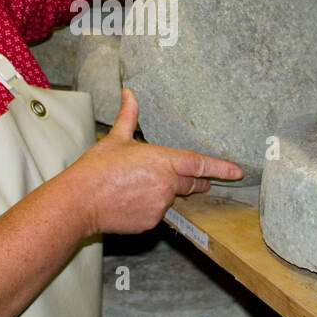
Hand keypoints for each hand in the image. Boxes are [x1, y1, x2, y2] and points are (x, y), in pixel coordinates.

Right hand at [64, 88, 242, 236]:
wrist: (79, 202)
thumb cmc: (96, 169)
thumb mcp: (115, 139)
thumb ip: (129, 117)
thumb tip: (129, 93)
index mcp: (162, 161)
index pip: (199, 164)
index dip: (220, 168)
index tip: (237, 172)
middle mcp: (167, 185)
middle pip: (191, 183)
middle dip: (196, 181)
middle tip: (197, 180)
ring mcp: (160, 206)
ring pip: (170, 198)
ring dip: (163, 192)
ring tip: (137, 186)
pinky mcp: (151, 223)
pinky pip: (157, 213)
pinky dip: (149, 207)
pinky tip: (131, 201)